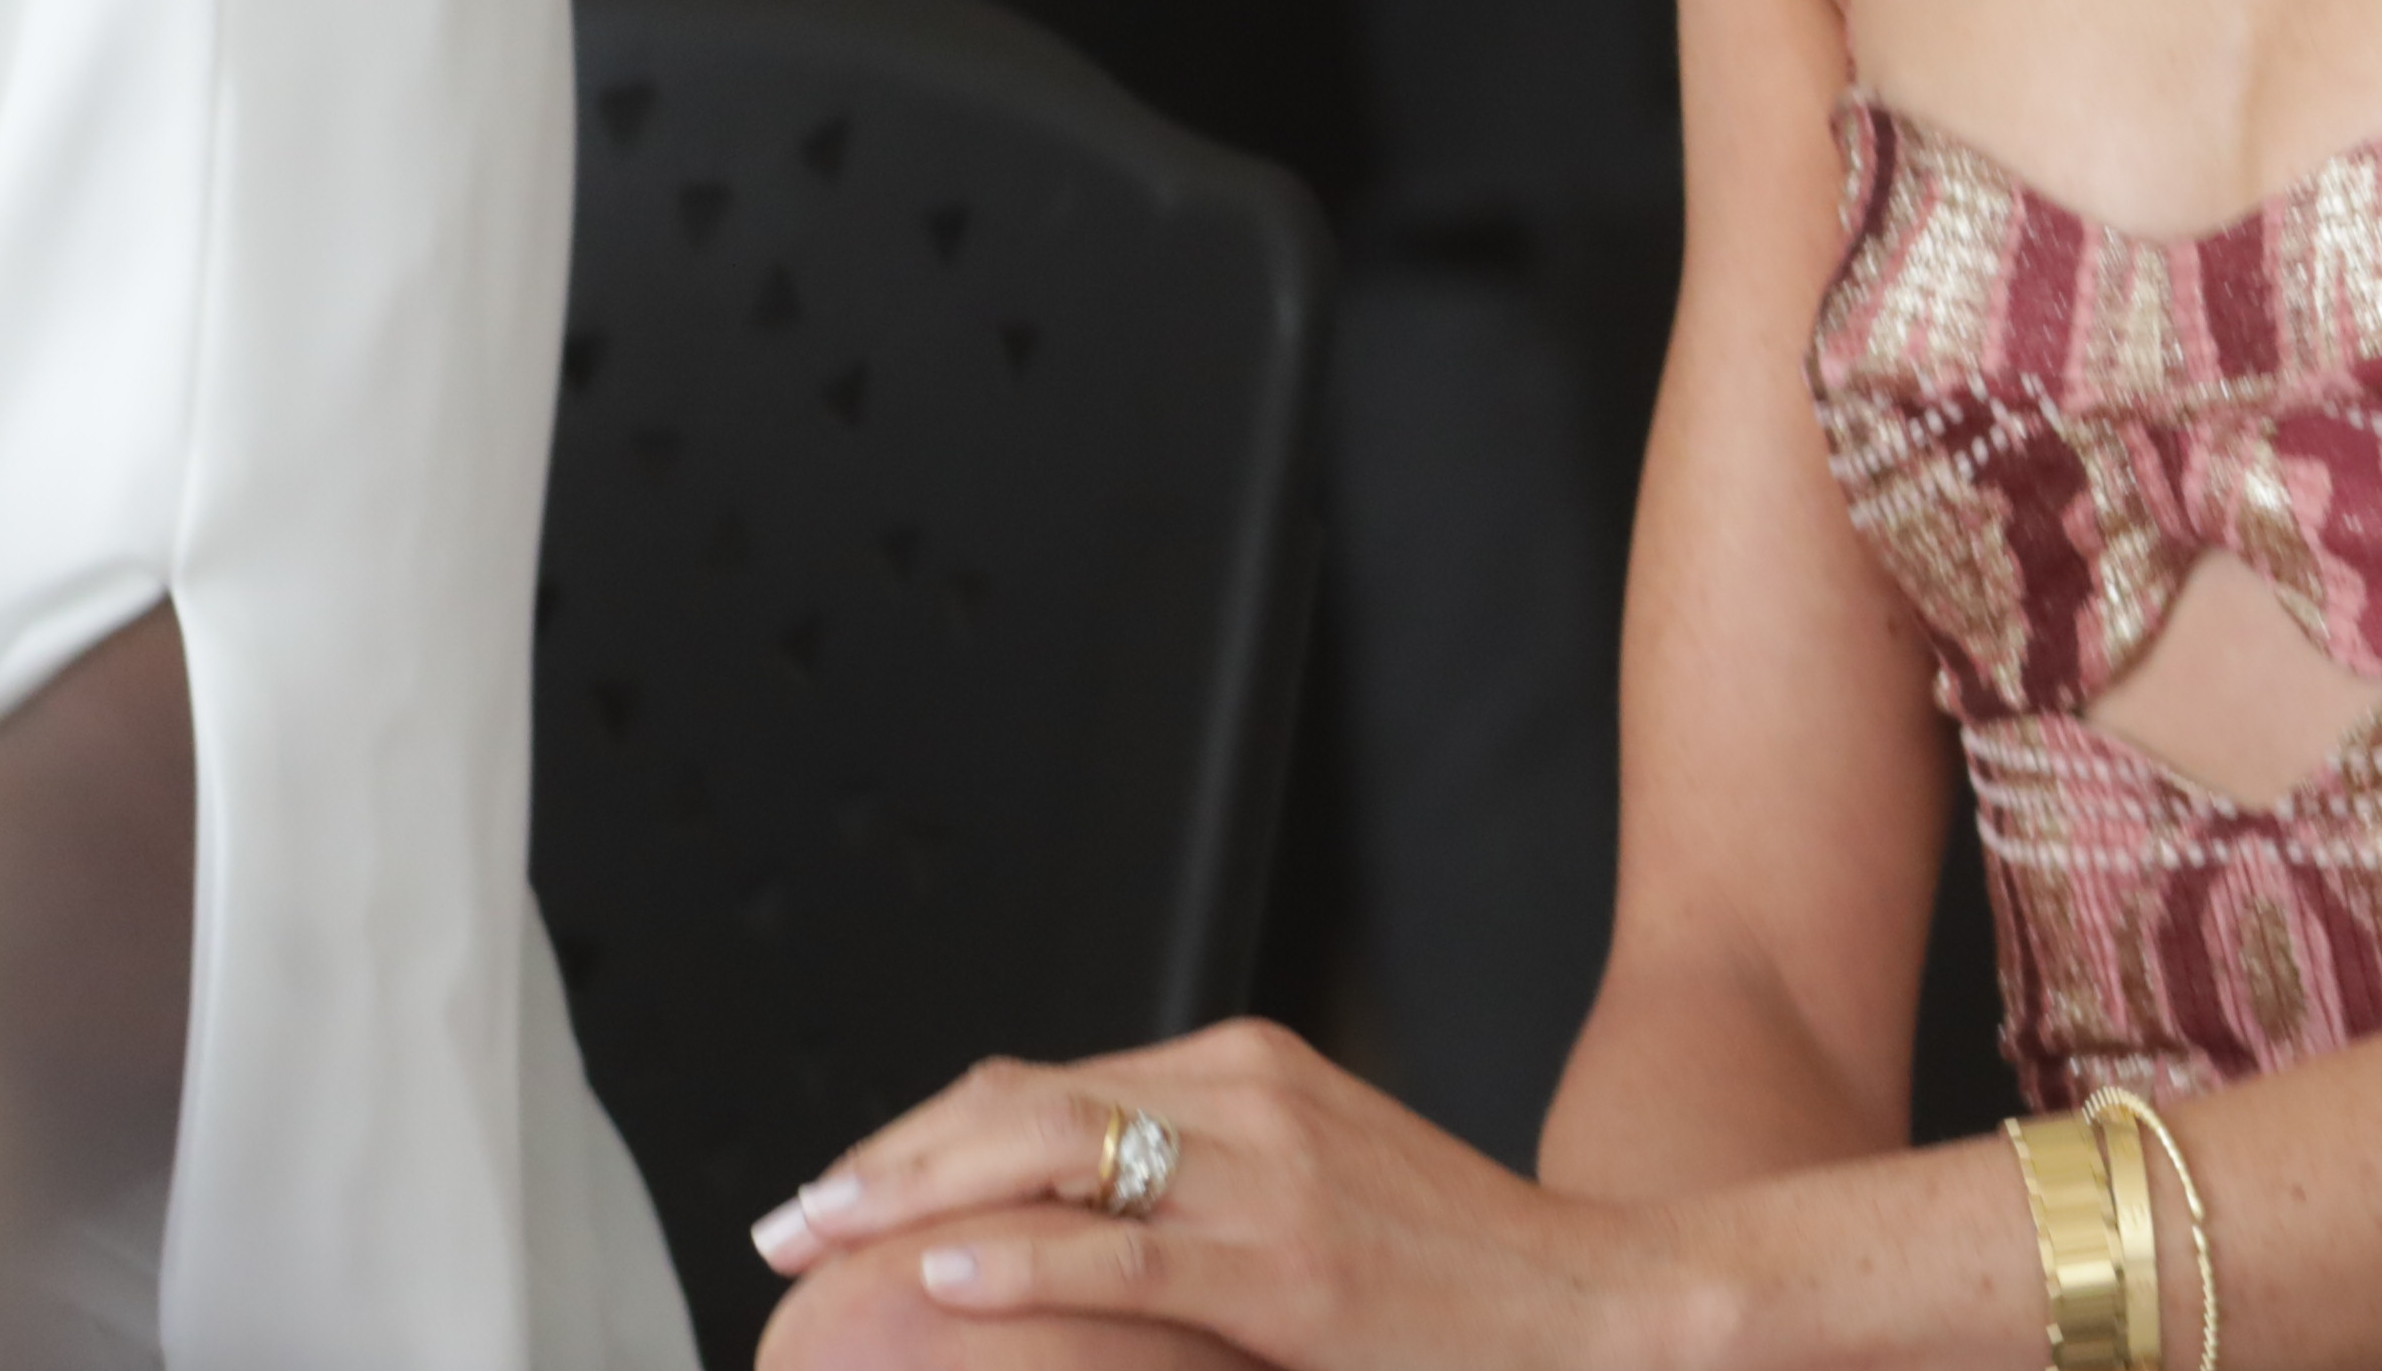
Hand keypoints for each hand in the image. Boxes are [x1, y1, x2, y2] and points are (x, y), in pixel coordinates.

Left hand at [753, 1028, 1666, 1370]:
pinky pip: (1119, 1251)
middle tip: (789, 1220)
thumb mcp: (1319, 1198)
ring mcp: (1272, 1172)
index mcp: (1253, 1069)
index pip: (1041, 1078)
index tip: (840, 1189)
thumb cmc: (1453, 1280)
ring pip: (1048, 1155)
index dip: (922, 1132)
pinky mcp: (1287, 1264)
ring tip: (818, 1241)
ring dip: (908, 1198)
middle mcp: (1252, 1093)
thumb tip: (1068, 1219)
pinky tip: (934, 1276)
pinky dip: (1012, 1256)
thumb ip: (1204, 1187)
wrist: (1592, 1312)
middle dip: (886, 1159)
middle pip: (1021, 1099)